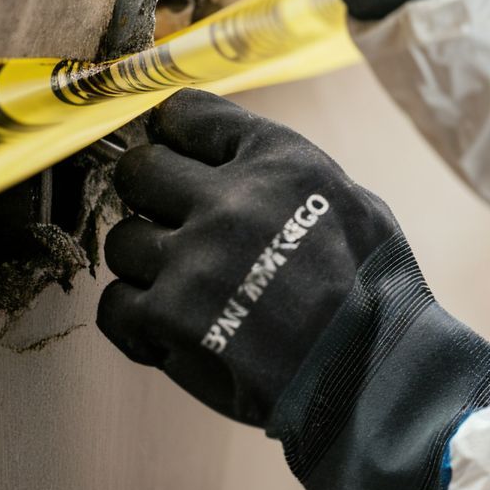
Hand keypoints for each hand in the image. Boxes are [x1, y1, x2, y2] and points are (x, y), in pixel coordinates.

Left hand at [95, 89, 489, 489]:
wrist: (371, 375)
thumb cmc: (374, 293)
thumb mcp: (351, 203)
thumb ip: (286, 175)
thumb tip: (238, 161)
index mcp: (278, 161)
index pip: (187, 114)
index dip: (173, 134)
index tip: (172, 151)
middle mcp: (228, 199)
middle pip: (138, 170)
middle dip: (149, 193)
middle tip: (169, 220)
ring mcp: (191, 259)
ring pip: (122, 240)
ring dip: (146, 262)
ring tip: (184, 286)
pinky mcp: (166, 318)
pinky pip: (115, 304)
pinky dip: (135, 318)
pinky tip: (168, 327)